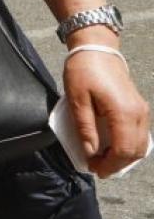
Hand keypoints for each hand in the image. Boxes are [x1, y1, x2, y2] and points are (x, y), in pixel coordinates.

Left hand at [63, 39, 150, 177]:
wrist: (97, 49)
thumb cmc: (84, 71)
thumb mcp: (77, 100)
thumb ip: (85, 128)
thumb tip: (90, 152)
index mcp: (124, 112)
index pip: (123, 150)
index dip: (109, 164)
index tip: (93, 168)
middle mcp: (139, 113)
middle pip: (135, 151)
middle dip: (117, 164)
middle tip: (96, 168)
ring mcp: (142, 110)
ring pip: (142, 145)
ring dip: (125, 157)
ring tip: (103, 160)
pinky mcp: (139, 108)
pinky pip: (140, 135)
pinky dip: (129, 146)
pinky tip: (112, 148)